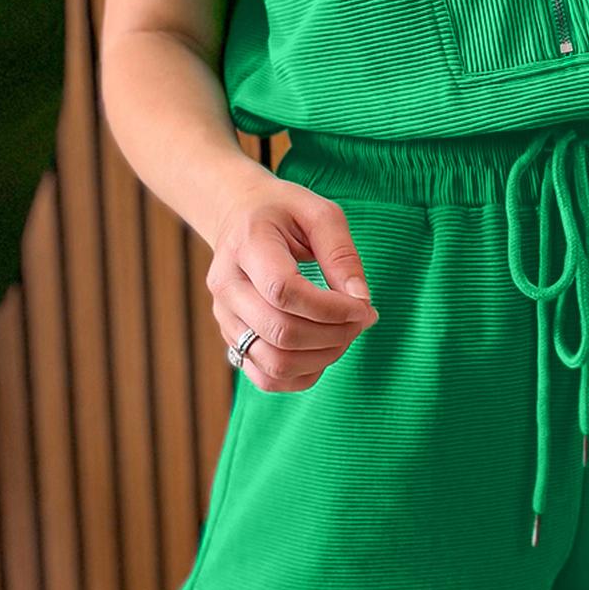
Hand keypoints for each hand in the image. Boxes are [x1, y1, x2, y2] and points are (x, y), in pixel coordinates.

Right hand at [206, 174, 377, 392]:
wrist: (239, 216)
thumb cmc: (283, 211)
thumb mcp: (319, 213)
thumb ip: (342, 254)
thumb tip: (361, 301)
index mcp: (247, 245)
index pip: (284, 291)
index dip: (331, 308)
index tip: (363, 304)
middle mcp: (227, 286)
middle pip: (281, 333)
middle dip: (334, 334)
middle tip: (363, 319)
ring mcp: (225, 316)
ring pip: (274, 364)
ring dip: (322, 358)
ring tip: (346, 334)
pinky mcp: (231, 337)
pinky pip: (266, 377)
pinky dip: (302, 375)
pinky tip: (324, 350)